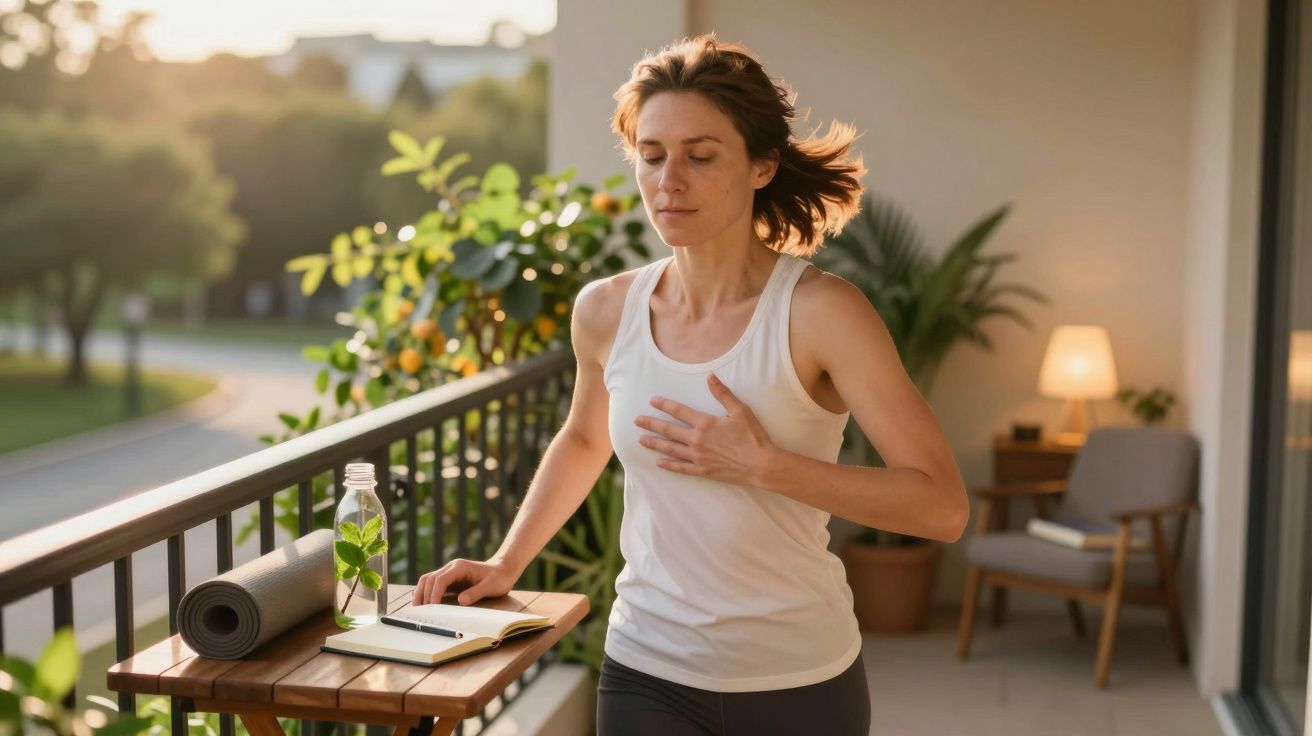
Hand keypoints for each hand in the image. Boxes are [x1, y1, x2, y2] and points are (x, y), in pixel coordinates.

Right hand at [414, 557, 516, 605]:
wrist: (503, 569)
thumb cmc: (499, 578)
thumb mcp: (491, 586)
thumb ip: (476, 593)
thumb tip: (460, 601)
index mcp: (460, 567)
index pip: (440, 579)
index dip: (434, 594)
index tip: (432, 607)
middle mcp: (451, 567)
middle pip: (429, 578)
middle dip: (423, 595)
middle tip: (420, 612)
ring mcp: (449, 572)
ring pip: (428, 580)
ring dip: (421, 593)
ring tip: (418, 609)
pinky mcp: (450, 579)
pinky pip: (433, 584)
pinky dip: (426, 593)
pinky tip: (425, 605)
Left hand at [634, 373, 775, 484]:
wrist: (761, 464)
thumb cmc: (753, 436)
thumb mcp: (741, 411)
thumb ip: (723, 394)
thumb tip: (710, 377)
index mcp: (705, 423)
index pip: (679, 411)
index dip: (664, 405)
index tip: (651, 401)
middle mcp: (697, 440)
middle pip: (668, 430)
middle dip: (651, 424)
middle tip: (637, 421)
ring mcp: (698, 456)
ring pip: (670, 449)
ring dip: (654, 444)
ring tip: (641, 440)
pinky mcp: (703, 470)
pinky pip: (681, 468)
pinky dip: (669, 465)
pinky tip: (658, 463)